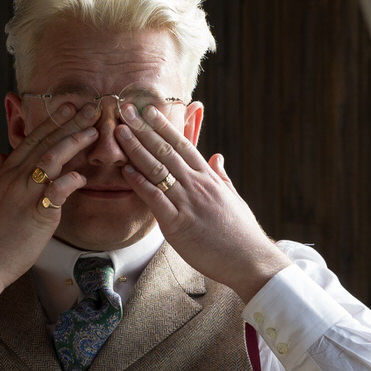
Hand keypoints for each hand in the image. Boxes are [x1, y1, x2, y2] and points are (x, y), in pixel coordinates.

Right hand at [0, 102, 99, 307]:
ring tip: (92, 130)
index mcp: (6, 174)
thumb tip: (3, 158)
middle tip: (90, 106)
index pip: (31, 139)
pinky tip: (82, 175)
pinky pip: (55, 193)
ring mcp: (25, 195)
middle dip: (69, 122)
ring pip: (50, 159)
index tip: (70, 106)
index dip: (52, 121)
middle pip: (45, 143)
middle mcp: (15, 179)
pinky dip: (68, 181)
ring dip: (72, 142)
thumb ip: (2, 177)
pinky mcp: (36, 216)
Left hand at [114, 103, 288, 302]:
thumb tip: (217, 156)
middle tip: (126, 110)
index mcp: (209, 178)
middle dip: (144, 129)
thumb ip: (222, 176)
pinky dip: (140, 183)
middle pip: (166, 151)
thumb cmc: (242, 233)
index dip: (164, 126)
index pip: (183, 145)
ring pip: (157, 170)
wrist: (250, 260)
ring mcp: (187, 203)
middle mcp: (197, 185)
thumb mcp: (233, 198)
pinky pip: (155, 199)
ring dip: (136, 149)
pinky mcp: (178, 224)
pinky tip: (126, 170)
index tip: (149, 110)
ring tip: (119, 132)